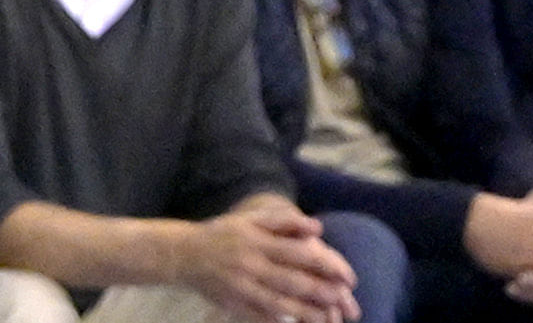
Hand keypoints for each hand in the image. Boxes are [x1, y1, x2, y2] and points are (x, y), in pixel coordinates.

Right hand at [197, 195, 362, 322]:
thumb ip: (285, 222)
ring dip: (305, 312)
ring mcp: (242, 288)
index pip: (300, 253)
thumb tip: (317, 229)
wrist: (185, 254)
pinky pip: (259, 317)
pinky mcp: (233, 305)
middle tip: (345, 300)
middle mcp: (252, 264)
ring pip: (278, 303)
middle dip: (322, 292)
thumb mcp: (253, 219)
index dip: (327, 265)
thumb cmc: (225, 233)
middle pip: (293, 280)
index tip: (347, 276)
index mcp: (260, 241)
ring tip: (328, 319)